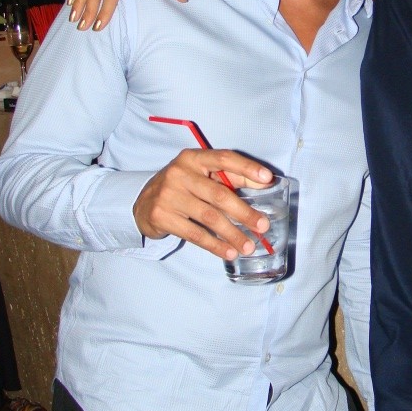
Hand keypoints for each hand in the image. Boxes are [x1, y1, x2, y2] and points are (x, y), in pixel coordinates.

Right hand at [133, 148, 273, 258]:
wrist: (144, 203)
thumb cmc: (182, 187)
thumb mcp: (201, 176)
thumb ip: (230, 177)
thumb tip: (265, 184)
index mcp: (194, 158)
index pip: (224, 158)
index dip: (247, 168)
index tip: (268, 179)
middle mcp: (180, 173)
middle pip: (219, 194)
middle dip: (244, 212)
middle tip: (263, 226)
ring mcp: (169, 195)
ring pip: (209, 217)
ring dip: (233, 234)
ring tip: (249, 246)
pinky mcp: (162, 216)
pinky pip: (195, 234)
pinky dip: (215, 245)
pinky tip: (229, 252)